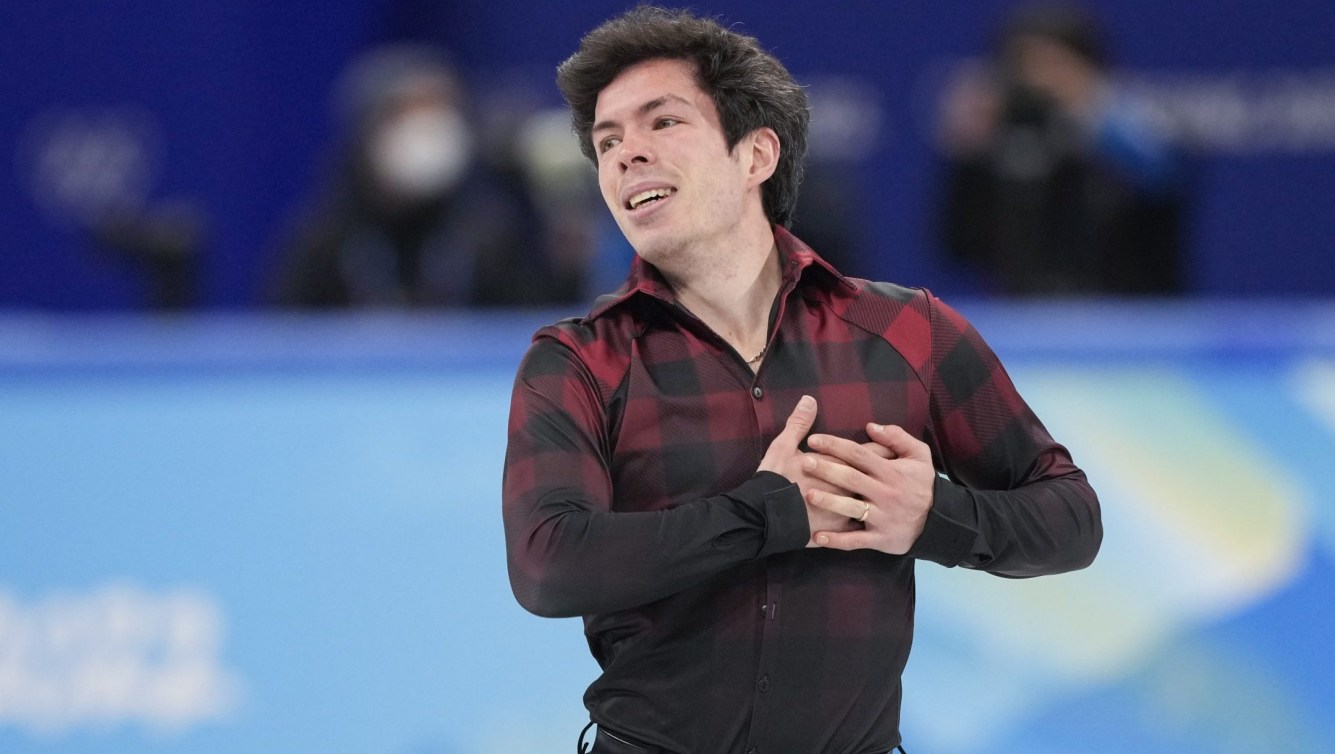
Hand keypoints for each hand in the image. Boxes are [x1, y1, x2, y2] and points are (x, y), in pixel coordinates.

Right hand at [758, 397, 891, 545]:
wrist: (764, 515)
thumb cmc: (774, 479)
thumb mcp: (783, 446)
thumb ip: (799, 423)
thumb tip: (809, 400)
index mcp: (835, 464)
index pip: (866, 454)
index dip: (880, 450)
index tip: (892, 448)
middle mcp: (845, 487)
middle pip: (873, 478)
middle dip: (887, 474)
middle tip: (900, 472)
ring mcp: (843, 509)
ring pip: (868, 503)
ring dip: (878, 500)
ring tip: (888, 498)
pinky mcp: (837, 529)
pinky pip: (857, 527)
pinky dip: (864, 523)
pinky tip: (871, 522)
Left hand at [802, 423, 935, 553]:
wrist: (940, 521)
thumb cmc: (923, 484)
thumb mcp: (919, 455)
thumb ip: (897, 437)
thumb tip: (871, 426)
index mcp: (891, 471)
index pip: (859, 454)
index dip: (835, 446)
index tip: (814, 440)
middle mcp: (885, 493)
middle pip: (851, 479)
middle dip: (827, 470)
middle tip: (804, 462)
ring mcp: (882, 517)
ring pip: (851, 509)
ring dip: (829, 502)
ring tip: (808, 495)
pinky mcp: (881, 538)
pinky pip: (856, 540)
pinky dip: (837, 540)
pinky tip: (817, 537)